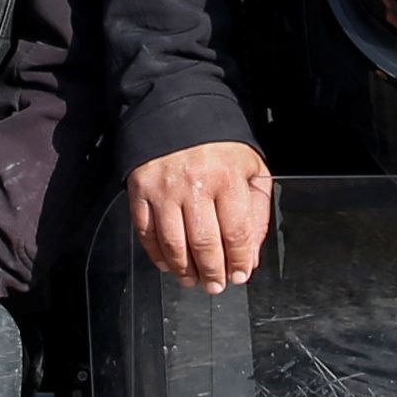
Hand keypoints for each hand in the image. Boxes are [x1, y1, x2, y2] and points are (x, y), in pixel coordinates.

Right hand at [130, 141, 279, 292]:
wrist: (178, 111)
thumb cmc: (219, 145)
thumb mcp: (251, 169)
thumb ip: (256, 212)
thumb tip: (249, 255)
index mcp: (227, 177)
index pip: (236, 233)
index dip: (239, 261)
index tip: (240, 275)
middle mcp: (195, 184)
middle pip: (204, 244)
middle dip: (213, 273)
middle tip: (216, 285)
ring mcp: (164, 189)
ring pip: (173, 244)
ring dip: (184, 270)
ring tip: (193, 280)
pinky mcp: (140, 189)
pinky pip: (146, 232)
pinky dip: (156, 254)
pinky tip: (168, 263)